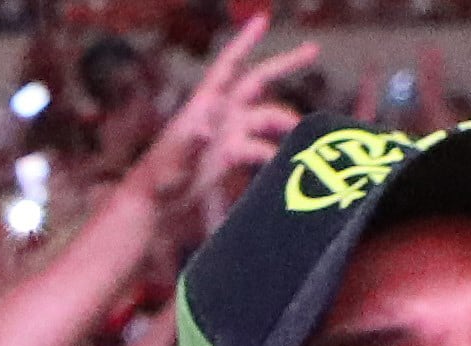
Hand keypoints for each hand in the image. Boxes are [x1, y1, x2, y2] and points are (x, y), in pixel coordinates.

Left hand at [125, 13, 316, 223]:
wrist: (156, 200)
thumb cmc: (159, 176)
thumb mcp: (174, 158)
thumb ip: (191, 142)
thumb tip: (206, 127)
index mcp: (205, 103)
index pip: (229, 64)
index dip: (246, 42)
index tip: (263, 20)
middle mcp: (221, 112)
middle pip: (258, 80)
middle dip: (286, 64)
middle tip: (314, 49)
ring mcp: (229, 131)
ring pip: (267, 117)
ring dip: (286, 123)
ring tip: (304, 133)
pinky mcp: (232, 153)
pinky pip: (262, 147)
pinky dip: (275, 152)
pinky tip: (290, 160)